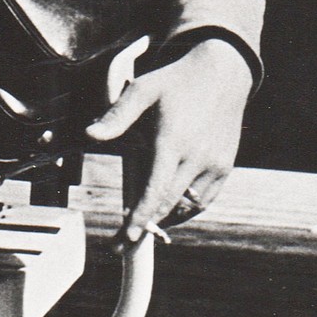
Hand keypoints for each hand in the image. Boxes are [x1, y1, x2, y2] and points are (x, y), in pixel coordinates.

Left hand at [85, 37, 252, 242]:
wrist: (224, 73)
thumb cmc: (177, 82)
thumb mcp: (143, 89)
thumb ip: (118, 115)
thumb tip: (91, 135)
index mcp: (173, 140)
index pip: (156, 190)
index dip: (140, 217)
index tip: (126, 237)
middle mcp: (197, 157)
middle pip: (169, 203)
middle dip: (146, 226)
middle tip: (124, 243)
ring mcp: (215, 164)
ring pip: (187, 206)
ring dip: (165, 218)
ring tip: (143, 224)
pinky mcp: (225, 167)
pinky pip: (204, 200)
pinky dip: (185, 210)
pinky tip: (168, 209)